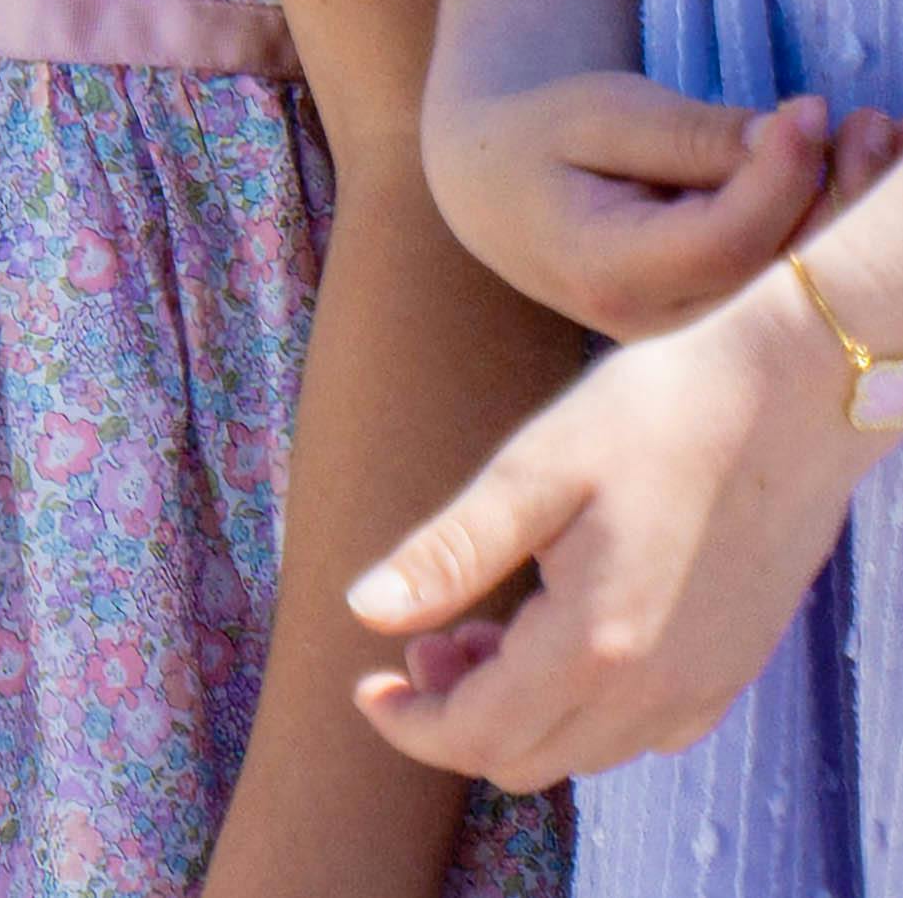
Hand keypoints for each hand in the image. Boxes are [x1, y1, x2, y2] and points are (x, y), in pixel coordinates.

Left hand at [345, 252, 895, 788]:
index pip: (477, 735)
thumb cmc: (654, 413)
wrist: (790, 395)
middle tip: (426, 640)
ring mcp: (702, 689)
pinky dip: (582, 708)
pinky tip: (567, 631)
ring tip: (487, 626)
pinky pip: (640, 733)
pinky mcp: (731, 671)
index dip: (409, 725)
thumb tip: (364, 612)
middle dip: (456, 715)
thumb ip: (451, 552)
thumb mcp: (535, 469)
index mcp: (595, 646)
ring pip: (581, 750)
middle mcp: (654, 692)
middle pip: (525, 759)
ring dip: (518, 712)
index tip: (364, 686)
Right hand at [423, 69, 836, 338]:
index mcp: (608, 273)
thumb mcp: (601, 113)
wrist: (500, 192)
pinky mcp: (719, 332)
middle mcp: (657, 329)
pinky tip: (854, 177)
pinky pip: (789, 290)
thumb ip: (690, 133)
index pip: (726, 242)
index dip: (782, 177)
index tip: (811, 105)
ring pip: (795, 293)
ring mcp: (692, 343)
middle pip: (776, 281)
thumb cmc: (546, 138)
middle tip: (873, 122)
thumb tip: (789, 135)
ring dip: (848, 217)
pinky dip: (831, 234)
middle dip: (839, 200)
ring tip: (873, 137)